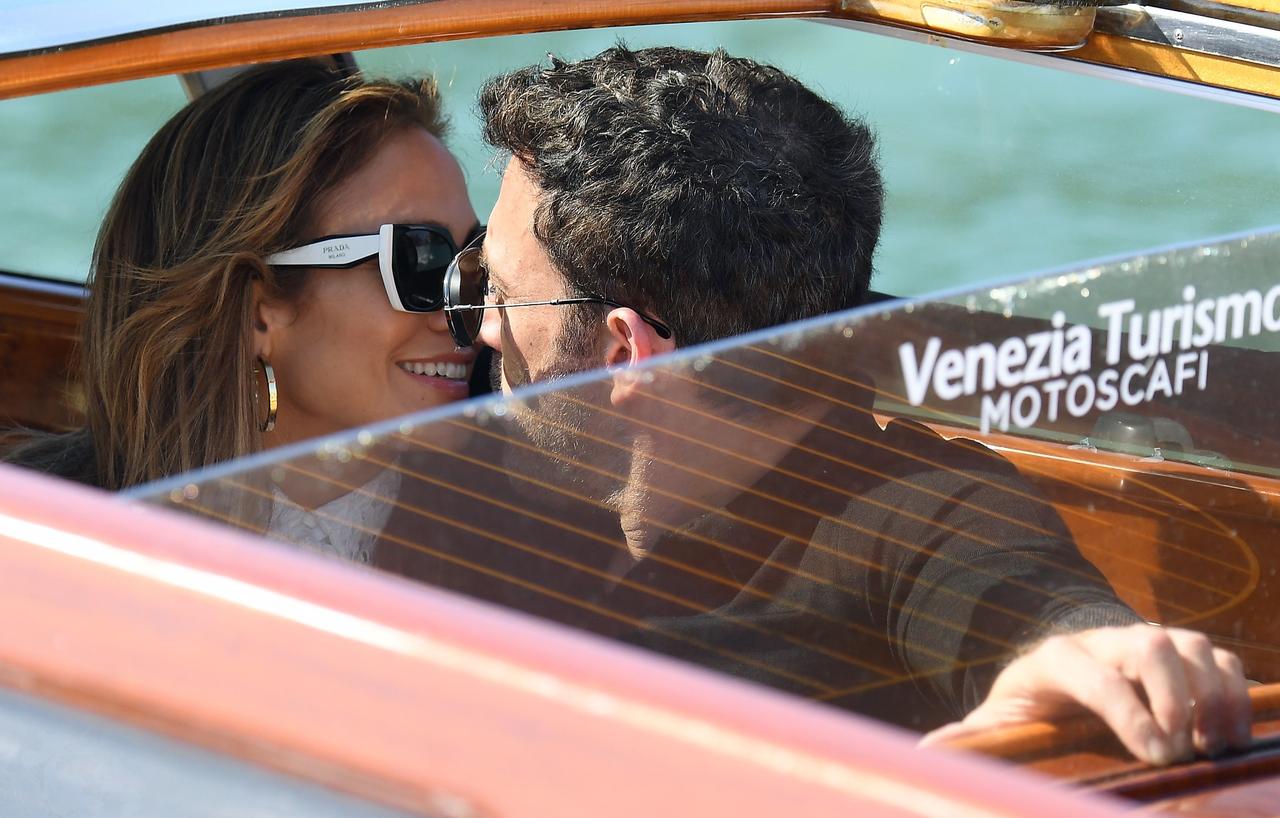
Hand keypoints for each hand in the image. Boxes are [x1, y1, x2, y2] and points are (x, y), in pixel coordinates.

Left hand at [920, 624, 1250, 764]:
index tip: (1154, 752)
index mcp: (1054, 659)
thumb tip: (927, 753)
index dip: (1125, 707)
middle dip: (1174, 694)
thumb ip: (969, 738)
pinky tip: (1230, 734)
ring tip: (1215, 745)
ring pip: (1190, 644)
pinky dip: (1233, 690)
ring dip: (1213, 693)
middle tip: (1185, 748)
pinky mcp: (1178, 654)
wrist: (1055, 674)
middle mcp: (1103, 642)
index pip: (1090, 672)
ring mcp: (1143, 642)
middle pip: (1147, 644)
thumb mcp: (995, 722)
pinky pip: (1218, 657)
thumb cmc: (1027, 707)